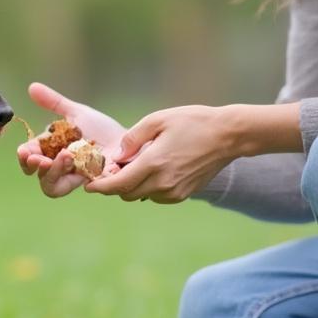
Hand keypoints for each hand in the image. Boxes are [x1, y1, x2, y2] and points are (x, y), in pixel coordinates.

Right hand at [16, 82, 124, 197]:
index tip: (24, 151)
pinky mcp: (90, 185)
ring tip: (64, 156)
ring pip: (52, 187)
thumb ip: (53, 102)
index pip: (30, 158)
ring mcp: (74, 178)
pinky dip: (75, 176)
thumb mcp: (76, 112)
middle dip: (35, 167)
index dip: (25, 156)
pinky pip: (76, 187)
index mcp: (52, 151)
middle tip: (38, 159)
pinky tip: (80, 163)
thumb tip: (32, 86)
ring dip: (53, 173)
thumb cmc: (102, 130)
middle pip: (39, 175)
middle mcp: (60, 167)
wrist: (128, 140)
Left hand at [84, 106, 238, 202]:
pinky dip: (148, 188)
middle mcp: (163, 183)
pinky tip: (152, 170)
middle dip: (114, 185)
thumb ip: (132, 139)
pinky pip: (156, 197)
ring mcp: (174, 192)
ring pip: (141, 196)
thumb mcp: (158, 120)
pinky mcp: (183, 194)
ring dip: (132, 186)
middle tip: (109, 171)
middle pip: (126, 194)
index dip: (100, 187)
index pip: (118, 185)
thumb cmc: (193, 122)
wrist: (228, 136)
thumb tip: (115, 156)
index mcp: (154, 164)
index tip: (89, 187)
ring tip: (133, 166)